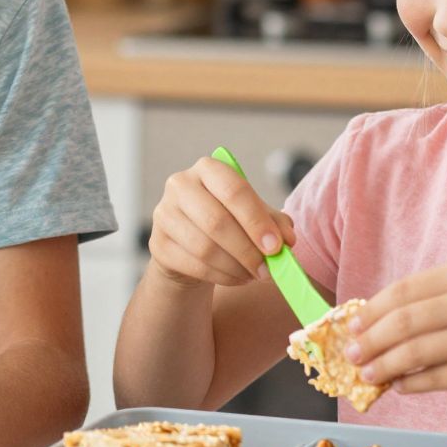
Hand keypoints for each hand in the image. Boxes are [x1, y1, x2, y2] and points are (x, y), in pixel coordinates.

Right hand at [147, 155, 298, 288]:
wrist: (190, 244)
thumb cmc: (227, 223)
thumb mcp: (253, 216)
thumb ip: (274, 223)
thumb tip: (287, 240)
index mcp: (208, 169)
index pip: (234, 190)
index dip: (256, 220)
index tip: (276, 246)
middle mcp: (181, 185)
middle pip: (217, 221)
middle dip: (247, 250)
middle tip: (268, 270)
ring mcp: (164, 214)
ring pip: (205, 248)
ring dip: (236, 267)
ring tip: (254, 275)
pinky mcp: (158, 245)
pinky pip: (195, 266)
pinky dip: (222, 277)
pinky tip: (237, 278)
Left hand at [347, 261, 446, 401]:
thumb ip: (436, 304)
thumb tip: (377, 325)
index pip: (404, 290)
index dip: (372, 310)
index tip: (352, 325)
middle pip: (403, 321)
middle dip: (370, 340)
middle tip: (351, 355)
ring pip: (414, 351)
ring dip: (384, 366)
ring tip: (368, 375)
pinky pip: (434, 378)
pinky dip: (410, 384)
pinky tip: (399, 386)